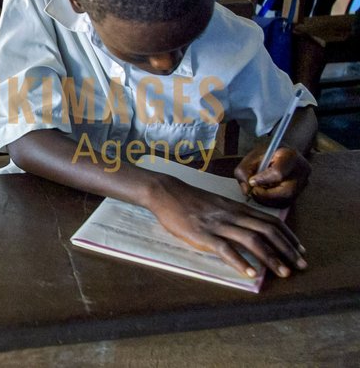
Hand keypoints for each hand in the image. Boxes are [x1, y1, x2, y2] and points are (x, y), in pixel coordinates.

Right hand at [148, 174, 306, 277]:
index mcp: (236, 208)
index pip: (270, 221)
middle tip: (301, 266)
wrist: (165, 192)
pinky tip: (251, 273)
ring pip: (252, 240)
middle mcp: (232, 215)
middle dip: (287, 249)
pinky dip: (241, 261)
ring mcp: (218, 224)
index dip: (288, 236)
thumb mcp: (217, 204)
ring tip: (283, 273)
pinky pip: (226, 249)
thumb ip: (233, 215)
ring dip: (271, 258)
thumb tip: (249, 229)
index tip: (300, 250)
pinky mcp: (203, 234)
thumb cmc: (189, 200)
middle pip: (267, 231)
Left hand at [235, 145, 310, 207]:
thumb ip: (244, 171)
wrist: (280, 154)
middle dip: (266, 195)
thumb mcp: (252, 157)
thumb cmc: (266, 155)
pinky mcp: (300, 193)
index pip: (278, 172)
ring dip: (267, 200)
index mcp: (290, 156)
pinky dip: (272, 202)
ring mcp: (303, 183)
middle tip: (254, 191)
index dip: (263, 180)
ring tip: (258, 191)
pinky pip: (286, 203)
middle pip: (286, 191)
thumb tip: (247, 191)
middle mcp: (302, 171)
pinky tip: (265, 194)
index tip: (252, 181)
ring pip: (286, 200)